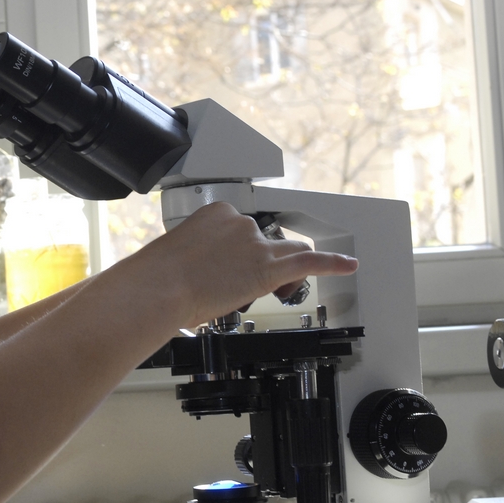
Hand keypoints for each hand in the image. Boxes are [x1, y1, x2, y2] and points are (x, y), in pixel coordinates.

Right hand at [132, 202, 357, 328]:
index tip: (225, 267)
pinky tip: (346, 265)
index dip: (238, 253)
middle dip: (259, 259)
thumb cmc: (157, 278)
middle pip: (265, 241)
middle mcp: (239, 224)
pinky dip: (332, 263)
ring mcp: (256, 244)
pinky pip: (309, 262)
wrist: (159, 289)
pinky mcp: (267, 269)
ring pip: (287, 251)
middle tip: (239, 280)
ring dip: (284, 267)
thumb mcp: (172, 258)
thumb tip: (192, 278)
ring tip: (277, 285)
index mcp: (214, 213)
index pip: (240, 229)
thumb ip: (191, 261)